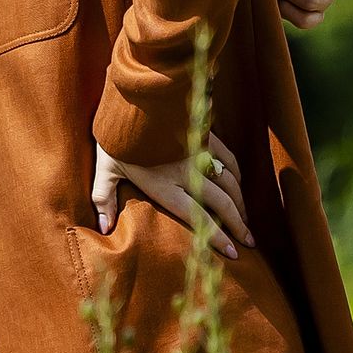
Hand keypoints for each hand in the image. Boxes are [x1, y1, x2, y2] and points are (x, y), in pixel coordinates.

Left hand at [92, 133, 252, 258]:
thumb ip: (104, 198)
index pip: (196, 217)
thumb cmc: (114, 137)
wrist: (132, 99)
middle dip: (239, 224)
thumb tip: (103, 228)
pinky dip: (237, 174)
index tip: (233, 253)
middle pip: (221, 203)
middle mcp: (186, 172)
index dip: (216, 237)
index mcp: (164, 185)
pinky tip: (239, 184)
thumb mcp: (105, 168)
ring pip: (230, 183)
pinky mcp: (205, 136)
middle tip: (250, 241)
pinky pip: (229, 158)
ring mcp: (199, 153)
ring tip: (247, 219)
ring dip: (241, 203)